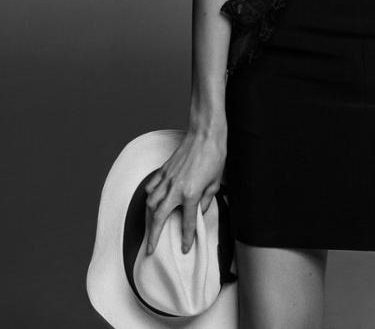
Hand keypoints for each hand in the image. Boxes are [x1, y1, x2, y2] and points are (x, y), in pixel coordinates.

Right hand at [142, 128, 226, 255]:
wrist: (205, 135)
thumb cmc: (214, 157)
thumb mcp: (215, 183)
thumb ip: (206, 201)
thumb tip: (199, 213)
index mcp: (191, 194)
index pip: (187, 223)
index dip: (186, 238)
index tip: (184, 248)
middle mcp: (175, 189)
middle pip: (159, 218)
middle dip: (154, 236)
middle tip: (150, 249)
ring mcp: (167, 179)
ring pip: (151, 202)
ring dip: (149, 216)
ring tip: (151, 226)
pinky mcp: (163, 170)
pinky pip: (151, 186)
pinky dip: (149, 196)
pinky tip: (151, 200)